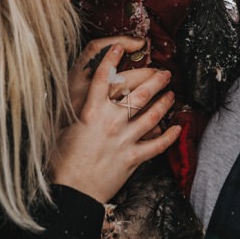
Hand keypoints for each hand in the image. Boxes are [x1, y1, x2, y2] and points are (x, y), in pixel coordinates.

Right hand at [53, 43, 178, 202]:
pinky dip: (169, 135)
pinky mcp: (133, 158)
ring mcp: (123, 139)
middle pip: (138, 92)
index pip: (103, 78)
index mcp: (90, 112)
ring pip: (152, 114)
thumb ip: (79, 114)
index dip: (111, 59)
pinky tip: (177, 128)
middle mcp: (109, 121)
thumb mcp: (65, 131)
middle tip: (164, 72)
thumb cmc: (62, 163)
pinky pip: (156, 144)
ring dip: (165, 102)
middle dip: (154, 79)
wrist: (71, 192)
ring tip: (171, 94)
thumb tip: (85, 103)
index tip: (120, 46)